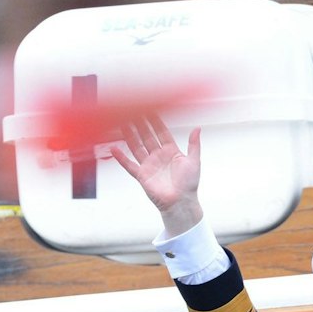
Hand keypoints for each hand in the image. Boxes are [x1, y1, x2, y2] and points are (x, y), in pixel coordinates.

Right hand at [110, 113, 203, 236]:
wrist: (181, 203)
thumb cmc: (189, 185)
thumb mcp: (194, 161)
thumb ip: (194, 145)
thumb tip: (197, 128)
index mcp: (171, 151)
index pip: (160, 132)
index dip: (155, 121)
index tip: (149, 108)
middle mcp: (158, 156)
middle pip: (146, 136)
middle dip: (139, 124)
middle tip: (132, 110)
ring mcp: (149, 165)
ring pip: (136, 146)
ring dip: (129, 135)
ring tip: (122, 123)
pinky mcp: (142, 175)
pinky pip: (129, 165)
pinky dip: (121, 157)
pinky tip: (114, 148)